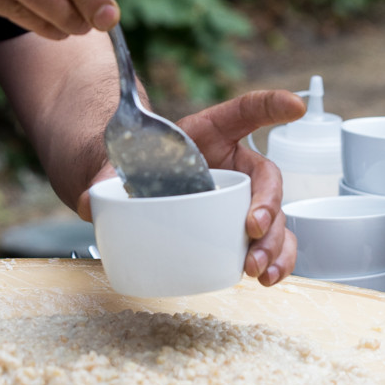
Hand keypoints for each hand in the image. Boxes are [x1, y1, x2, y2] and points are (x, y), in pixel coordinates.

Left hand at [75, 88, 305, 285]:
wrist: (138, 190)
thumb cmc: (137, 167)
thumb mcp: (120, 162)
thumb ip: (106, 176)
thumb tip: (88, 200)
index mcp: (213, 133)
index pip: (245, 112)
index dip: (271, 106)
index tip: (296, 105)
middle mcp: (237, 166)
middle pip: (268, 180)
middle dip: (268, 207)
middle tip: (252, 229)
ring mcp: (244, 200)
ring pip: (277, 219)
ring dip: (276, 244)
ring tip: (258, 268)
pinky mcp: (242, 231)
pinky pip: (269, 245)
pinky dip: (276, 262)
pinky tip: (266, 279)